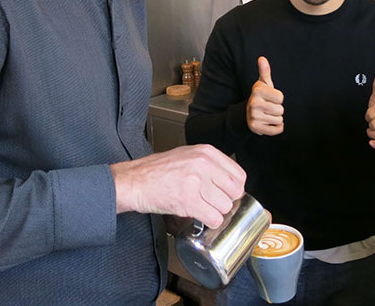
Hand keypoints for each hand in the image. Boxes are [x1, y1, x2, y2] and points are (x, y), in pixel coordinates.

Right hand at [110, 144, 245, 228]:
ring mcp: (196, 181)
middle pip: (235, 192)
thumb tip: (231, 182)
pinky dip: (208, 222)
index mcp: (206, 152)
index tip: (225, 193)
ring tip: (201, 207)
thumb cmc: (157, 170)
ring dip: (216, 212)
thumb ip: (210, 164)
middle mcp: (203, 164)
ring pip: (225, 207)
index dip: (233, 189)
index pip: (239, 175)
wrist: (134, 181)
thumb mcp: (187, 155)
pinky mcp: (188, 200)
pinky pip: (213, 218)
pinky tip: (198, 215)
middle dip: (225, 201)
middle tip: (211, 202)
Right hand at [246, 56, 283, 135]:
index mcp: (257, 91)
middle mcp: (253, 103)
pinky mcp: (255, 128)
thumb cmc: (261, 96)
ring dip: (276, 118)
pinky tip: (269, 122)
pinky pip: (276, 130)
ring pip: (279, 120)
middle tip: (268, 107)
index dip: (278, 98)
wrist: (249, 112)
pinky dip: (276, 128)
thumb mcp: (263, 83)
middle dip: (277, 109)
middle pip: (280, 110)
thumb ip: (265, 71)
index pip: (281, 98)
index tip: (270, 97)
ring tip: (267, 114)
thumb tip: (262, 58)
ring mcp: (254, 116)